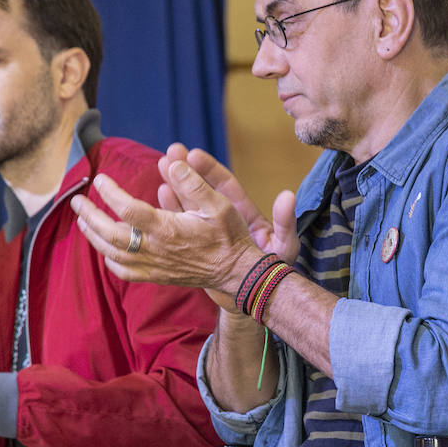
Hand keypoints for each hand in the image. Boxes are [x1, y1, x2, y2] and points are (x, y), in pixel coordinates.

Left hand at [72, 156, 263, 298]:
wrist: (236, 272)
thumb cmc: (228, 236)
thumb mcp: (218, 204)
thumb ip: (193, 184)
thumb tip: (172, 163)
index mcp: (168, 229)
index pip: (129, 210)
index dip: (110, 193)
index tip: (100, 179)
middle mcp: (156, 250)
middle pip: (111, 234)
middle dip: (90, 216)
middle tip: (77, 201)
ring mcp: (154, 266)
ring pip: (112, 254)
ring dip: (94, 236)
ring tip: (83, 221)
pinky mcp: (156, 276)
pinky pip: (123, 271)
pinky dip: (108, 259)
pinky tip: (104, 248)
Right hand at [156, 144, 298, 261]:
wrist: (256, 296)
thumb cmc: (273, 270)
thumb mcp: (283, 246)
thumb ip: (284, 222)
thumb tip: (288, 196)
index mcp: (245, 213)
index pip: (226, 186)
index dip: (211, 170)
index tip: (194, 155)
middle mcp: (226, 218)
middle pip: (204, 189)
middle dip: (188, 170)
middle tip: (171, 151)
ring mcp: (210, 230)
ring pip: (190, 204)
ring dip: (176, 185)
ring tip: (161, 165)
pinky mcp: (198, 244)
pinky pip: (181, 225)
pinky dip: (170, 211)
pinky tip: (159, 194)